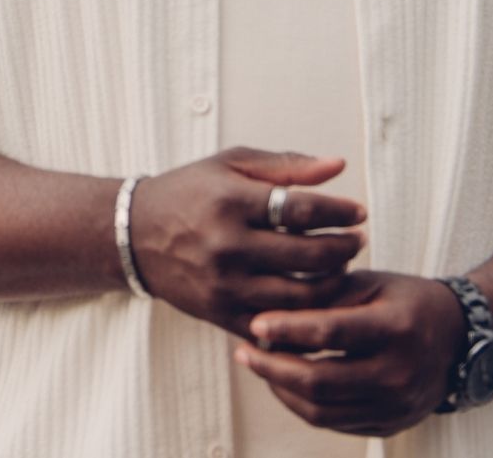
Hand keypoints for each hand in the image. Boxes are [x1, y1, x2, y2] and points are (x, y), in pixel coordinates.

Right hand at [127, 148, 365, 340]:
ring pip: (299, 297)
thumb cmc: (188, 193)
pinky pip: (276, 326)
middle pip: (308, 257)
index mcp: (230, 202)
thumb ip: (285, 166)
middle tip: (357, 240)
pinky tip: (316, 299)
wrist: (134, 235)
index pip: (302, 210)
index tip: (358, 212)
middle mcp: (227, 246)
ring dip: (332, 284)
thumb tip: (337, 167)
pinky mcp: (220, 314)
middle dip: (344, 248)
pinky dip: (303, 316)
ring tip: (340, 267)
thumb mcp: (230, 165)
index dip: (339, 212)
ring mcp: (224, 285)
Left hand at [236, 271, 464, 437]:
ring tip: (256, 364)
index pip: (331, 332)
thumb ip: (325, 295)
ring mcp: (396, 406)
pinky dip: (300, 404)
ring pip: (321, 409)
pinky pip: (333, 422)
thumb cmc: (404, 302)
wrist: (457, 339)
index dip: (288, 329)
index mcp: (396, 328)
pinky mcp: (389, 425)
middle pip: (320, 380)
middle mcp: (399, 373)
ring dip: (280, 388)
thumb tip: (271, 310)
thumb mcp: (370, 284)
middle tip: (242, 349)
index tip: (254, 322)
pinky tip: (281, 382)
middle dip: (272, 367)